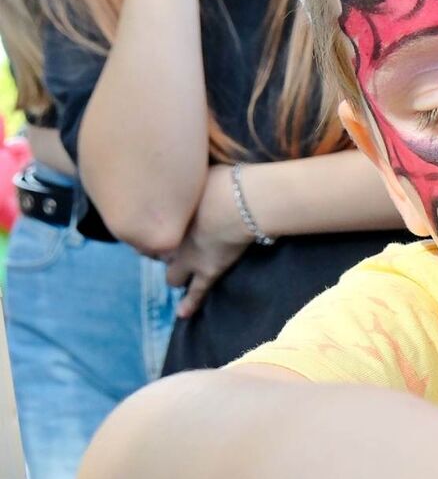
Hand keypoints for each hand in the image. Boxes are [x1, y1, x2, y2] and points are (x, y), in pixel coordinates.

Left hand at [165, 163, 250, 316]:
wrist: (243, 202)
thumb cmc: (224, 180)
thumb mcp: (198, 170)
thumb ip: (189, 177)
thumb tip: (187, 164)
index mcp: (169, 214)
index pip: (153, 227)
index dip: (156, 228)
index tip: (157, 224)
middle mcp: (173, 238)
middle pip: (159, 252)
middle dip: (161, 252)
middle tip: (166, 249)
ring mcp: (190, 257)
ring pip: (173, 274)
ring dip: (174, 274)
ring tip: (176, 277)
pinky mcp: (209, 271)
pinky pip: (197, 291)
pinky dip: (190, 303)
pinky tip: (182, 314)